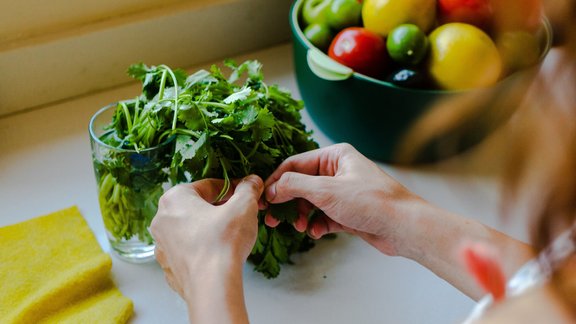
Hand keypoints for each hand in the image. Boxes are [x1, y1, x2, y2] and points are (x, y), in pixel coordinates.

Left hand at [150, 174, 262, 323]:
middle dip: (218, 208)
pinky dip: (201, 250)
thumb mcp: (243, 206)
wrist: (212, 286)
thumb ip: (248, 189)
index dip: (231, 188)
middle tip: (240, 214)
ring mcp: (162, 246)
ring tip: (230, 236)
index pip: (207, 185)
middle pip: (196, 207)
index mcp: (174, 198)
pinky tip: (218, 255)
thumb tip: (252, 181)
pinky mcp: (169, 268)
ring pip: (189, 230)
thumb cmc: (223, 241)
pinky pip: (187, 252)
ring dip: (208, 229)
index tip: (245, 194)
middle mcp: (161, 220)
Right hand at [264, 143, 420, 255]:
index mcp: (335, 156)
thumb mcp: (327, 191)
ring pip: (311, 202)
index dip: (276, 181)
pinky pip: (324, 216)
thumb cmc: (372, 201)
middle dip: (288, 202)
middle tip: (272, 218)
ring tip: (300, 227)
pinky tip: (316, 232)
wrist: (403, 227)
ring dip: (302, 215)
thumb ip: (294, 186)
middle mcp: (338, 171)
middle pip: (301, 184)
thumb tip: (271, 188)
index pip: (295, 164)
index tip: (262, 197)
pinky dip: (317, 224)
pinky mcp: (348, 212)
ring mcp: (343, 192)